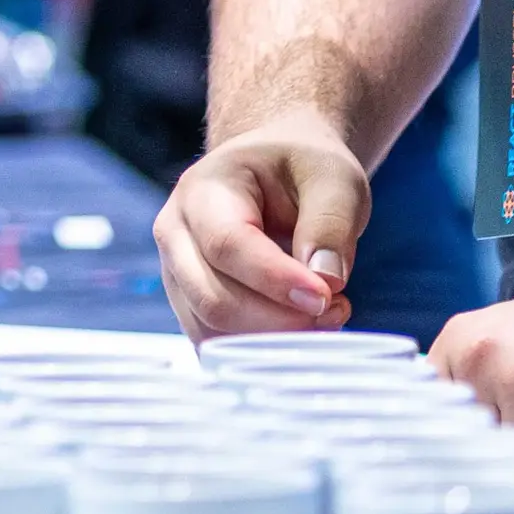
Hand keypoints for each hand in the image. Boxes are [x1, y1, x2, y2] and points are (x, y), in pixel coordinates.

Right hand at [151, 122, 371, 335]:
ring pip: (213, 329)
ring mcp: (177, 273)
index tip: (328, 296)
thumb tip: (326, 282)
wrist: (273, 171)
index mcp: (203, 189)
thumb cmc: (300, 168)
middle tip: (337, 307)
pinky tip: (302, 323)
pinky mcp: (191, 304)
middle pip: (213, 297)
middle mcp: (176, 233)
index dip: (276, 279)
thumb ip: (330, 224)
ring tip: (326, 312)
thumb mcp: (332, 178)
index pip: (227, 245)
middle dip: (280, 318)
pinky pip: (217, 342)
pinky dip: (262, 345)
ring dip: (274, 336)